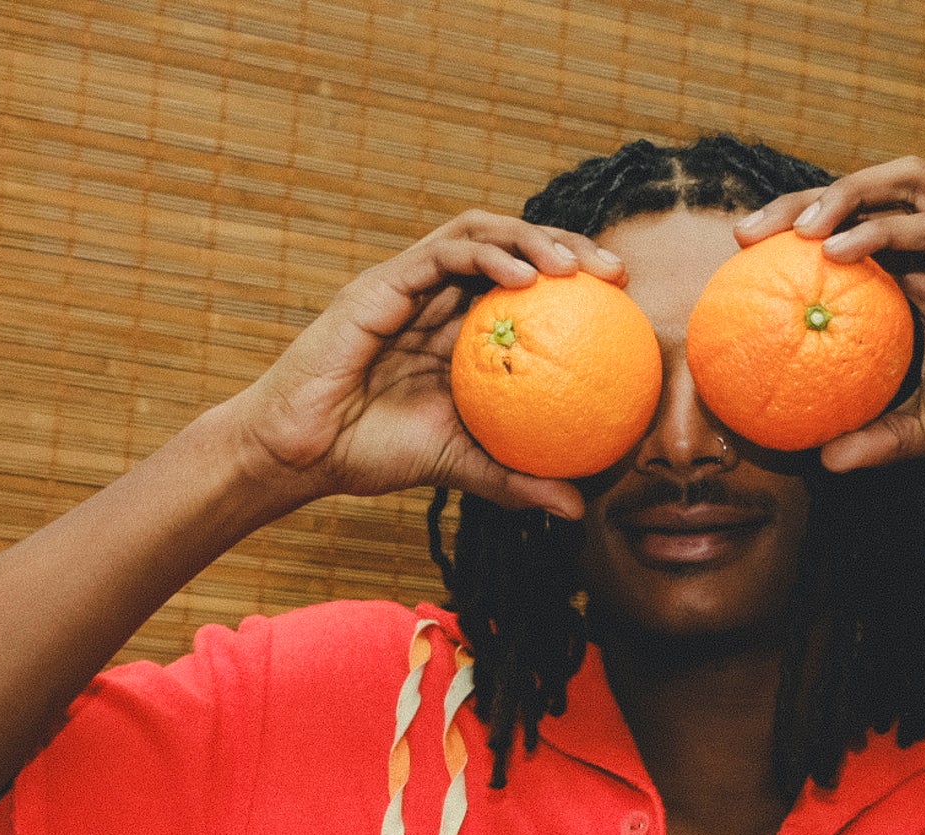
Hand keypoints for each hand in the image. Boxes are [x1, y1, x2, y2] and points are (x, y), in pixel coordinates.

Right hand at [222, 212, 630, 518]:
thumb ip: (515, 478)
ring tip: (573, 267)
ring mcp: (411, 284)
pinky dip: (488, 256)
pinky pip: (443, 252)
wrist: (301, 451)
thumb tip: (576, 509)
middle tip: (615, 273)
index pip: (527, 289)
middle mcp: (440, 298)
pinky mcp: (383, 282)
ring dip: (532, 239)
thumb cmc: (372, 454)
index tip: (623, 302)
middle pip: (513, 248)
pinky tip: (524, 280)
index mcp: (460, 330)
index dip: (576, 285)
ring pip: (481, 234)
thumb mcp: (460, 467)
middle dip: (568, 247)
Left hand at [734, 158, 924, 472]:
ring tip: (793, 230)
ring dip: (842, 196)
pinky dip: (880, 231)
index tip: (747, 258)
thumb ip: (880, 437)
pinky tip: (838, 253)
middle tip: (748, 234)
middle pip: (870, 191)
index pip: (859, 229)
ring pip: (901, 185)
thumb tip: (822, 461)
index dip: (802, 229)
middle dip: (805, 199)